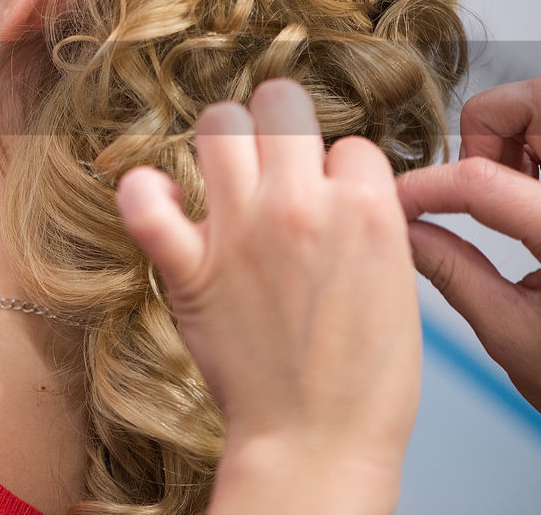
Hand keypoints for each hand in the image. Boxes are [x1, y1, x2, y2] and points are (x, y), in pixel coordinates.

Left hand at [116, 79, 419, 514]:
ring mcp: (240, 231)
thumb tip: (335, 180)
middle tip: (274, 161)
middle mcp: (300, 205)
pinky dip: (144, 192)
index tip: (330, 199)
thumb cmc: (364, 377)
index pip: (348, 141)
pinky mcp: (189, 267)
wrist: (317, 440)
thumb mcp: (396, 282)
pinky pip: (144, 199)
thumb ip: (365, 220)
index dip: (338, 169)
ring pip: (218, 124)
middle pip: (280, 101)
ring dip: (222, 140)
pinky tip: (163, 201)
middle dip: (279, 123)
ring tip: (227, 172)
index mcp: (364, 208)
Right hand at [397, 74, 540, 457]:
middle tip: (472, 178)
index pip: (479, 180)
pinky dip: (538, 155)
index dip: (422, 186)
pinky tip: (527, 205)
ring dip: (515, 136)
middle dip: (488, 125)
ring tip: (501, 196)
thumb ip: (450, 269)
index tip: (394, 201)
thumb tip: (402, 228)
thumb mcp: (508, 334)